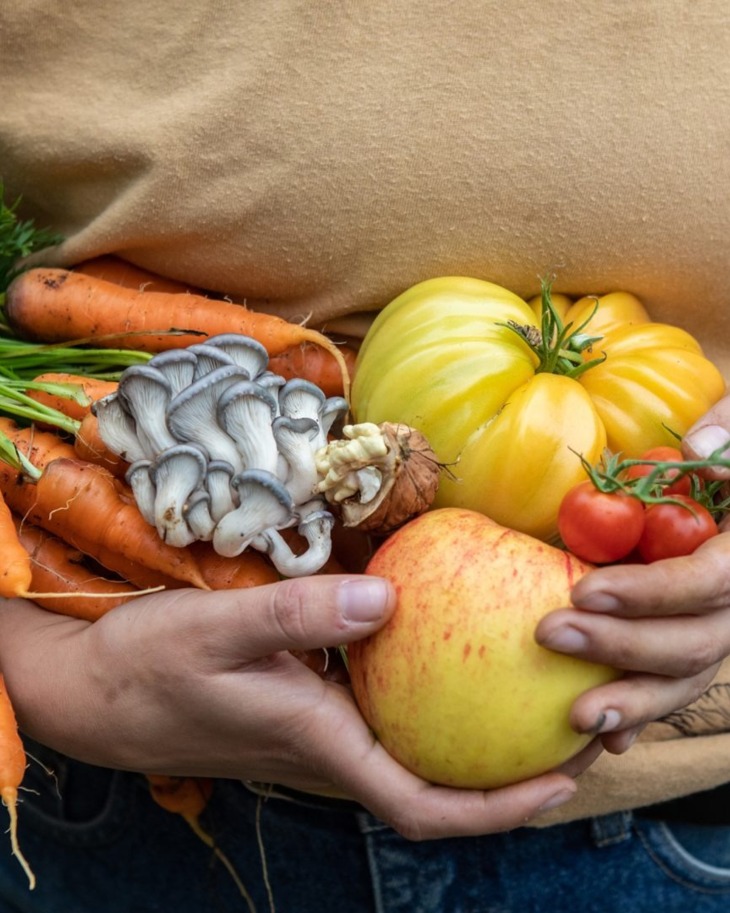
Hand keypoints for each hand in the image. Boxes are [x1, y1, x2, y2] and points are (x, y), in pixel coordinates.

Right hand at [0, 575, 590, 840]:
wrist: (92, 688)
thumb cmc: (149, 666)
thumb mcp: (220, 630)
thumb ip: (301, 614)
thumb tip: (390, 600)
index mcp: (320, 743)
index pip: (424, 804)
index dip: (499, 807)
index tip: (563, 781)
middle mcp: (327, 748)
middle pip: (434, 780)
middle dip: (507, 768)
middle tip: (569, 722)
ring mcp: (313, 731)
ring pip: (408, 744)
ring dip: (469, 730)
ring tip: (520, 685)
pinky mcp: (298, 706)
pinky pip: (377, 709)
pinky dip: (420, 690)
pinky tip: (432, 644)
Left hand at [535, 398, 729, 754]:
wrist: (727, 485)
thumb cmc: (728, 454)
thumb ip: (728, 433)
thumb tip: (697, 446)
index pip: (709, 584)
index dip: (651, 594)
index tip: (584, 591)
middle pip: (691, 643)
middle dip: (621, 647)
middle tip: (547, 634)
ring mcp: (716, 628)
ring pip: (685, 679)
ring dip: (632, 702)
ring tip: (575, 719)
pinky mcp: (688, 641)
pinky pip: (670, 686)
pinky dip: (640, 715)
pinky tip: (601, 738)